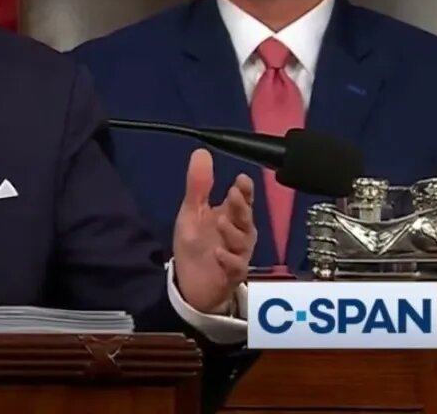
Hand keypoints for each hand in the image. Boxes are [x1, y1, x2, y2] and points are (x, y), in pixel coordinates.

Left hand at [172, 149, 255, 313]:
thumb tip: (202, 152)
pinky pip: (236, 267)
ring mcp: (237, 254)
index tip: (242, 179)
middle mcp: (238, 234)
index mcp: (230, 217)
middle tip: (236, 194)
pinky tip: (219, 253)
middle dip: (242, 207)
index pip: (242, 200)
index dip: (244, 190)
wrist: (190, 284)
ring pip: (243, 242)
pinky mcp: (231, 275)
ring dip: (233, 232)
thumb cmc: (196, 245)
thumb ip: (199, 185)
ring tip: (221, 221)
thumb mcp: (192, 212)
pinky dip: (229, 260)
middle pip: (245, 218)